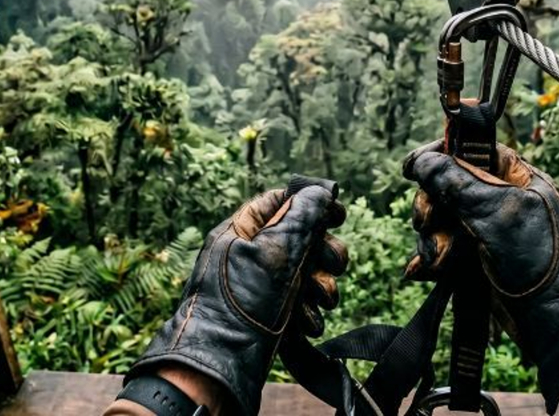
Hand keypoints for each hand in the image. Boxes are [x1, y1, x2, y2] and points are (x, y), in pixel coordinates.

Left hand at [126, 186, 347, 414]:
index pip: (280, 202)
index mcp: (242, 231)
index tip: (339, 213)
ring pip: (306, 275)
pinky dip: (308, 314)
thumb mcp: (272, 253)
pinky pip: (300, 306)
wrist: (220, 366)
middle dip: (324, 253)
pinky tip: (305, 325)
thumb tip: (319, 192)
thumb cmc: (239, 304)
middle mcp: (251, 256)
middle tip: (336, 263)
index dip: (312, 204)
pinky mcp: (270, 316)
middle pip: (301, 239)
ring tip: (318, 299)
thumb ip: (300, 219)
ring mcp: (261, 288)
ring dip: (321, 287)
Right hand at [403, 140, 558, 410]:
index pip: (467, 150)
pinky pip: (440, 254)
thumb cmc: (540, 258)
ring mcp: (485, 234)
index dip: (438, 156)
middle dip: (431, 208)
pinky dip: (431, 263)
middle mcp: (496, 201)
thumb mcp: (495, 211)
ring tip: (440, 261)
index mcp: (511, 177)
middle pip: (443, 188)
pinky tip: (424, 273)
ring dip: (431, 241)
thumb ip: (454, 182)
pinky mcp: (474, 264)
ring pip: (438, 224)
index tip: (414, 167)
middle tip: (429, 221)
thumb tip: (419, 159)